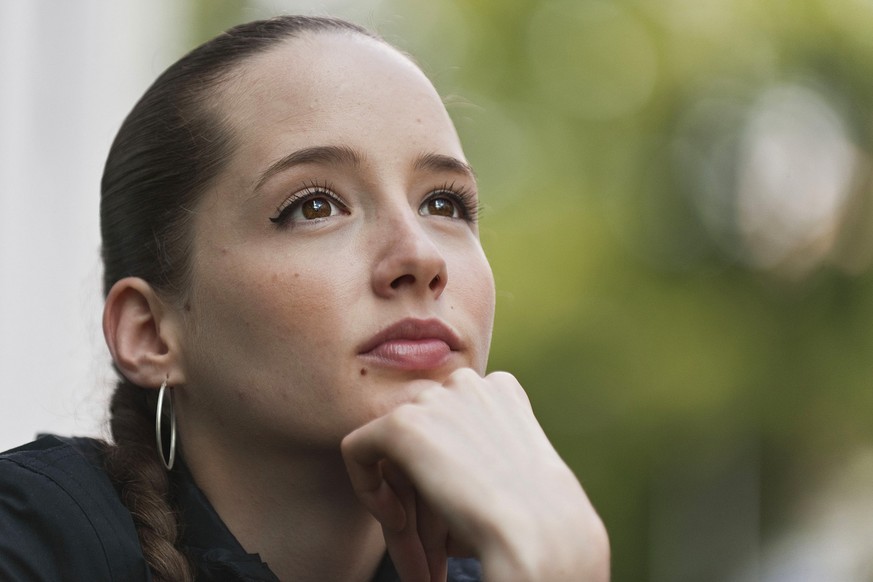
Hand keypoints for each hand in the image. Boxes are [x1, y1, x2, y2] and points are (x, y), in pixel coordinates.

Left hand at [341, 369, 609, 581]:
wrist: (540, 533)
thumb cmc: (538, 519)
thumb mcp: (514, 468)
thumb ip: (476, 447)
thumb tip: (441, 465)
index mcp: (500, 389)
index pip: (449, 418)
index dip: (445, 464)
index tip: (456, 505)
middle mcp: (466, 382)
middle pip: (420, 430)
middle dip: (417, 481)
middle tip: (427, 535)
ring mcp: (434, 398)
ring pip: (391, 446)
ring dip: (399, 493)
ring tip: (415, 539)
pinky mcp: (401, 424)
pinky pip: (358, 450)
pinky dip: (366, 488)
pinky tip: (396, 520)